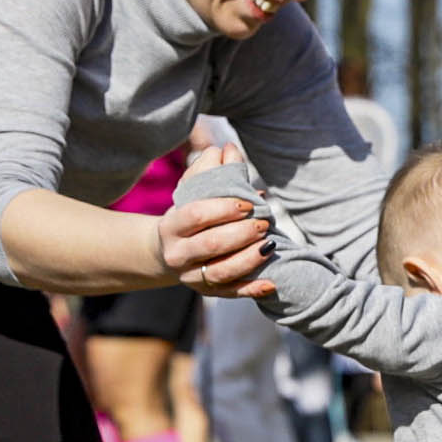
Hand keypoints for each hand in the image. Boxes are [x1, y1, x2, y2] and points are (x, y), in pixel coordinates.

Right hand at [161, 143, 273, 298]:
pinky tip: (272, 283)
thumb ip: (208, 169)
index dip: (223, 208)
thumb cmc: (187, 215)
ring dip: (248, 259)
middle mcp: (177, 254)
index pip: (196, 215)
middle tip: (264, 223)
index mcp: (171, 225)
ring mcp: (191, 277)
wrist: (169, 252)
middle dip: (240, 233)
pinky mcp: (208, 292)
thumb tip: (228, 148)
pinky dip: (252, 290)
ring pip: (221, 272)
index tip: (248, 203)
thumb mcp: (191, 192)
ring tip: (270, 245)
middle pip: (211, 244)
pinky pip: (231, 293)